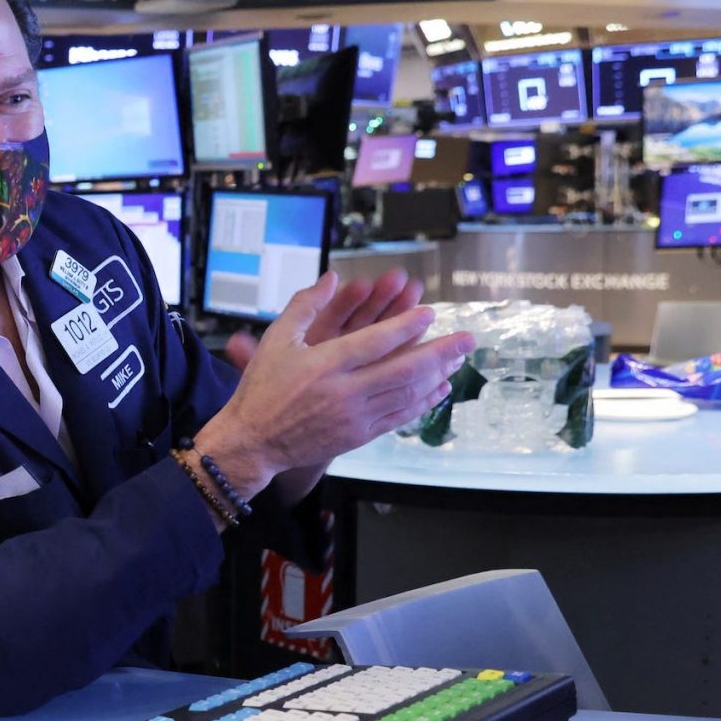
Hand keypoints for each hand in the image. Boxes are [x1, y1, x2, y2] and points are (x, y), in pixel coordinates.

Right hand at [194, 273, 474, 495]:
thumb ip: (305, 306)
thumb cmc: (262, 389)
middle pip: (403, 369)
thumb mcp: (277, 339)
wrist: (253, 441)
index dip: (406, 326)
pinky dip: (423, 402)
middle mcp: (344, 391)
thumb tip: (331, 279)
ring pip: (407, 393)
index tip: (429, 313)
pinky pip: (399, 416)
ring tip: (459, 359)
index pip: (375, 341)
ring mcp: (355, 416)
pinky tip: (438, 389)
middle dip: (440, 352)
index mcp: (324, 364)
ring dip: (437, 375)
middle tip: (467, 339)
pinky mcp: (359, 435)